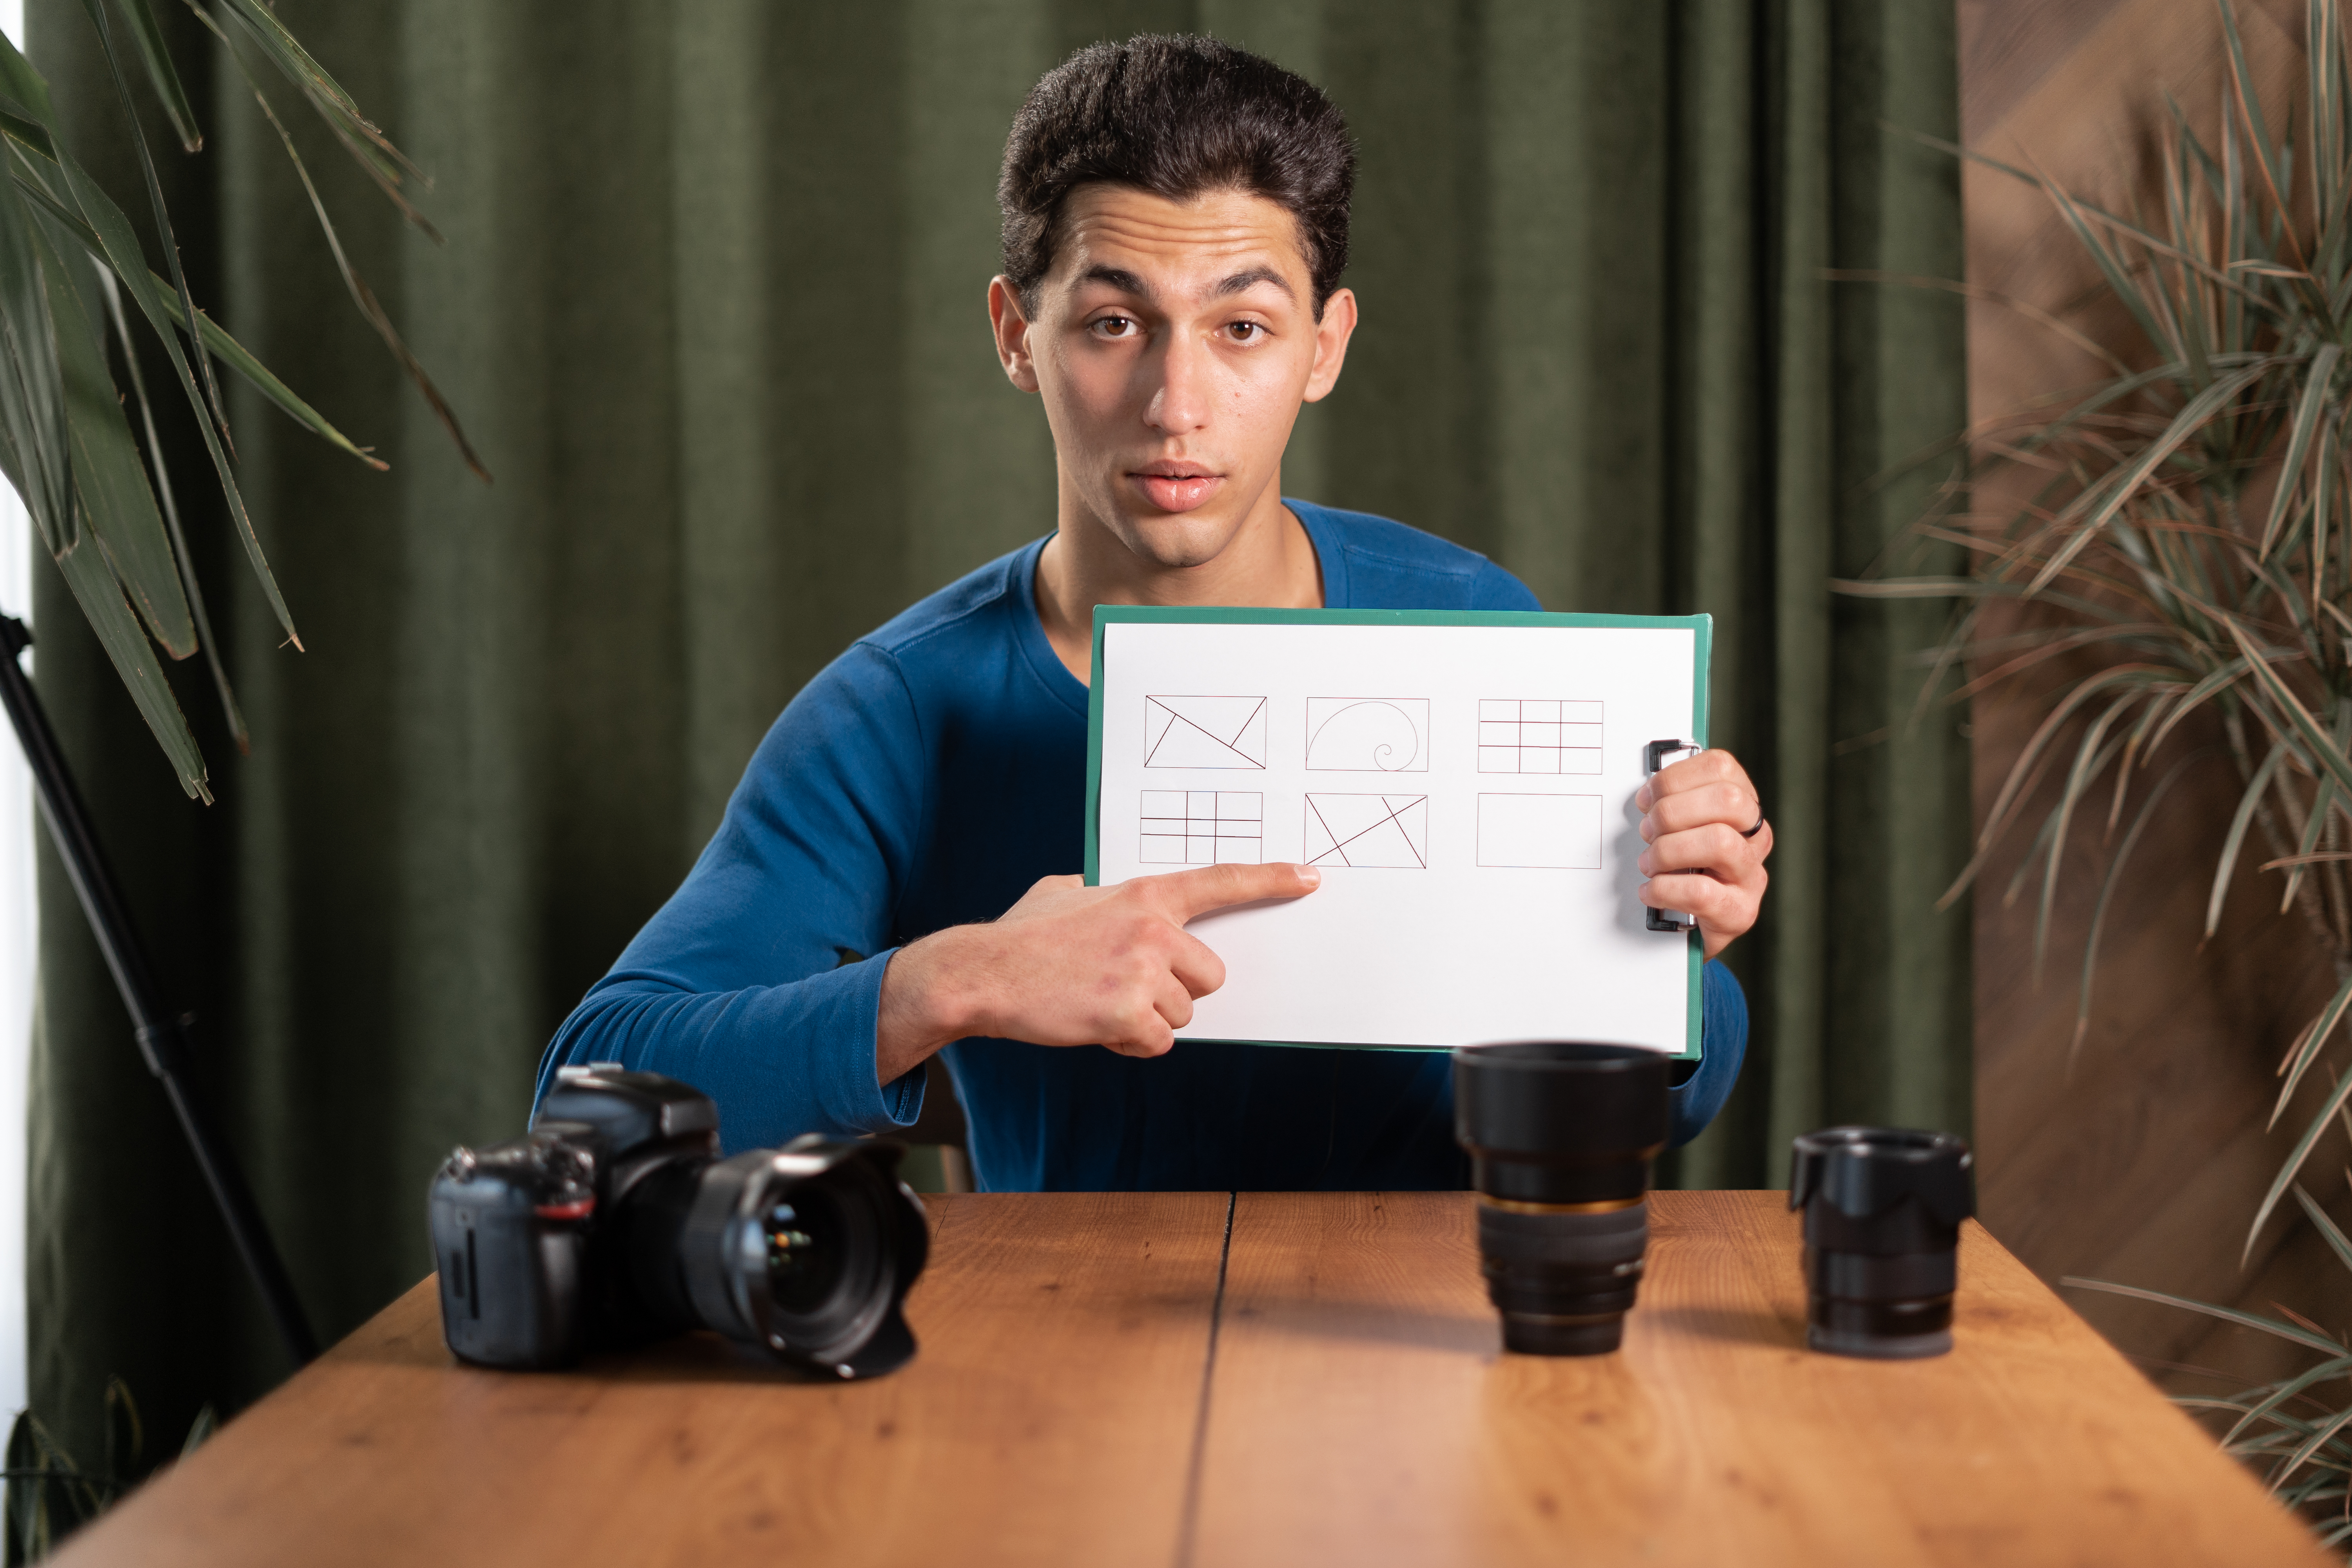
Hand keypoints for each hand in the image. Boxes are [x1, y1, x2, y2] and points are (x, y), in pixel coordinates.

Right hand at [874, 862, 1321, 1083]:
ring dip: (1148, 1018)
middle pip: (1210, 975)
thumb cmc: (1020, 935)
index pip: (1222, 881)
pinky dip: (1131, 1043)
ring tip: (1098, 1002)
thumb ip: (1104, 893)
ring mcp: (1143, 970)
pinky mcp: (1130, 1012)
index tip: (1309, 877)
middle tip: (1126, 986)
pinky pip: (1158, 1041)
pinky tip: (1094, 1024)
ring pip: (1183, 1013)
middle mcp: (1153, 929)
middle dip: (1176, 989)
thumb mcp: (1065, 891)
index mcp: (1144, 894)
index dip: (1271, 879)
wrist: (982, 973)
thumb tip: (1108, 897)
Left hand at [1634, 749, 1770, 960]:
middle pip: (1727, 800)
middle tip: (1647, 832)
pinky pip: (1703, 892)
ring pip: (1718, 842)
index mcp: (1740, 807)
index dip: (1675, 777)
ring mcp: (1751, 876)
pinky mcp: (1740, 912)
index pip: (1721, 767)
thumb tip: (1645, 794)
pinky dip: (1665, 889)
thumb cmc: (1679, 871)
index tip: (1646, 798)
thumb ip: (1670, 804)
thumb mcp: (1677, 831)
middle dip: (1673, 812)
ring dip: (1668, 851)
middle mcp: (1754, 838)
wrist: (1687, 928)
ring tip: (1648, 864)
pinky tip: (1650, 892)